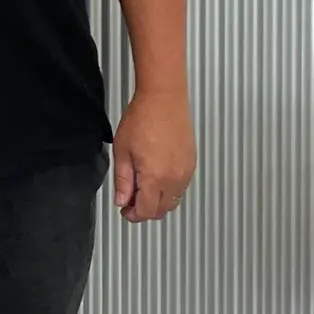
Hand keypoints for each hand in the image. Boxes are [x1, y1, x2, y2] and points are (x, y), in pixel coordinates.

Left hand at [111, 90, 194, 222]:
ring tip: (142, 187)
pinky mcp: (191, 163)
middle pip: (162, 210)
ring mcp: (186, 171)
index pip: (146, 211)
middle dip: (145, 210)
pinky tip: (156, 177)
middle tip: (130, 200)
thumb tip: (122, 200)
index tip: (124, 210)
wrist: (164, 98)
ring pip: (173, 201)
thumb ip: (123, 180)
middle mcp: (175, 178)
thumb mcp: (123, 150)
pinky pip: (181, 187)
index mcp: (155, 176)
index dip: (133, 215)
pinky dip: (168, 190)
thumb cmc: (143, 118)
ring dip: (158, 201)